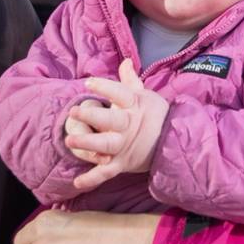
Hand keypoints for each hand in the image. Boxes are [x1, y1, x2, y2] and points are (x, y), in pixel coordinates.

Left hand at [64, 60, 167, 190]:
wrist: (174, 142)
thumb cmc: (156, 115)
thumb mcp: (145, 96)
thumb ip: (130, 80)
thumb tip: (124, 61)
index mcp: (134, 106)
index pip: (120, 94)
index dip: (105, 87)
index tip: (89, 82)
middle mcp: (128, 126)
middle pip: (111, 120)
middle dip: (92, 117)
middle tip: (74, 112)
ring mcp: (125, 146)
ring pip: (106, 145)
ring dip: (88, 143)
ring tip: (70, 140)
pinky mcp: (123, 163)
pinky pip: (107, 172)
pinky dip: (93, 179)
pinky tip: (77, 182)